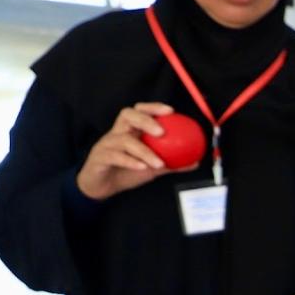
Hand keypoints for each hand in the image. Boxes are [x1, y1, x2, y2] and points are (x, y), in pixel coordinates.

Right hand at [75, 103, 194, 200]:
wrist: (102, 187)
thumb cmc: (126, 171)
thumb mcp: (152, 167)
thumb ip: (172, 163)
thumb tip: (194, 162)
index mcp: (129, 131)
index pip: (139, 111)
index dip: (153, 108)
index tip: (170, 111)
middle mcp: (117, 133)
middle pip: (127, 115)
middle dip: (145, 119)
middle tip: (162, 131)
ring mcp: (106, 144)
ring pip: (123, 139)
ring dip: (143, 150)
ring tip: (158, 162)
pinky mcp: (99, 158)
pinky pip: (114, 156)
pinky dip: (129, 161)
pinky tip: (142, 167)